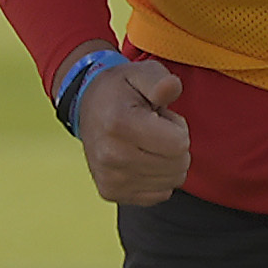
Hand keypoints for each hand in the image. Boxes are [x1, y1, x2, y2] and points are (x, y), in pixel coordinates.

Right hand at [78, 58, 189, 202]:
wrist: (87, 109)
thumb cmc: (121, 90)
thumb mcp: (140, 73)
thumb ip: (160, 79)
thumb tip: (171, 87)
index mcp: (119, 125)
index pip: (179, 144)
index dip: (177, 127)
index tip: (158, 117)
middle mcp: (111, 157)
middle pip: (178, 165)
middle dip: (174, 145)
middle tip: (153, 129)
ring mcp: (110, 179)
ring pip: (172, 181)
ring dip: (166, 161)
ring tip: (146, 142)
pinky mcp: (111, 193)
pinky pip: (160, 194)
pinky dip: (157, 177)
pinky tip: (140, 158)